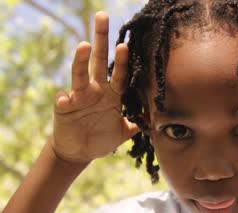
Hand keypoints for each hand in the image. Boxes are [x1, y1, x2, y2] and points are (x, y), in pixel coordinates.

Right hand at [52, 11, 138, 163]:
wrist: (79, 152)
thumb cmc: (102, 139)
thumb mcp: (123, 133)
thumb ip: (137, 125)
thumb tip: (156, 121)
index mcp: (112, 95)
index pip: (120, 74)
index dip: (123, 60)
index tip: (126, 44)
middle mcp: (96, 91)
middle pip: (99, 62)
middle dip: (101, 39)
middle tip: (101, 17)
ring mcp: (79, 97)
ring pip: (80, 75)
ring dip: (81, 60)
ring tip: (84, 45)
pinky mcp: (64, 107)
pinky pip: (63, 100)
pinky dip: (64, 98)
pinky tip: (66, 99)